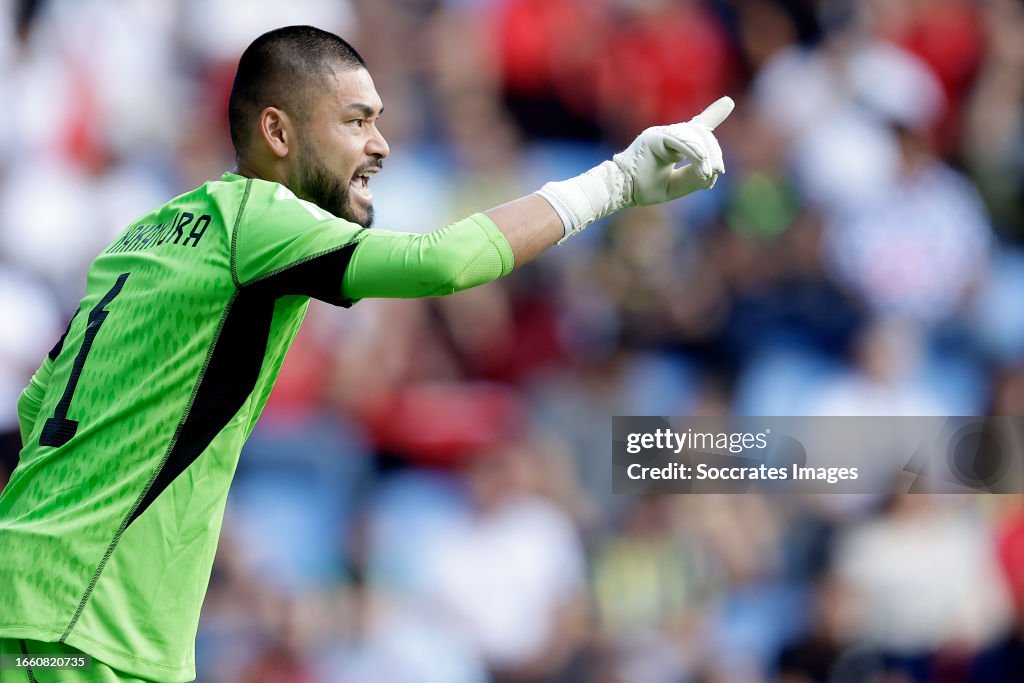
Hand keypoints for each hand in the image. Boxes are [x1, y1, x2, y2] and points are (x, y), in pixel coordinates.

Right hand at [535, 96, 734, 241]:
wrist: (619, 190)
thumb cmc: (643, 188)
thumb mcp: (676, 186)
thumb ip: (695, 178)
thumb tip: (714, 172)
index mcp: (674, 145)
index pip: (697, 128)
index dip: (714, 114)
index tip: (729, 102)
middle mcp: (669, 135)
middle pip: (701, 133)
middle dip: (714, 151)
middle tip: (718, 171)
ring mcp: (661, 133)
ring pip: (694, 135)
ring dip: (706, 155)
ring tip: (709, 173)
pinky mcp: (654, 137)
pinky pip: (681, 142)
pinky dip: (694, 153)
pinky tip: (703, 165)